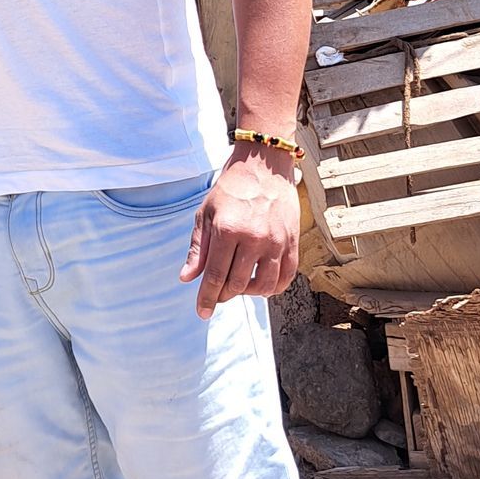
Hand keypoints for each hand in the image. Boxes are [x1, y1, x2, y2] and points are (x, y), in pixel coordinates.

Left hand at [181, 148, 299, 318]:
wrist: (264, 165)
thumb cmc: (231, 188)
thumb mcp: (206, 213)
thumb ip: (197, 248)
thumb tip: (187, 278)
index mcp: (228, 230)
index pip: (216, 275)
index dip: (207, 298)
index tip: (202, 312)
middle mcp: (254, 238)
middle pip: (237, 284)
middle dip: (224, 295)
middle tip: (218, 293)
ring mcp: (276, 241)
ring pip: (264, 286)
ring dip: (248, 292)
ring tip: (239, 285)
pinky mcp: (292, 241)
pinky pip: (286, 277)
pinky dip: (274, 288)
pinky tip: (262, 284)